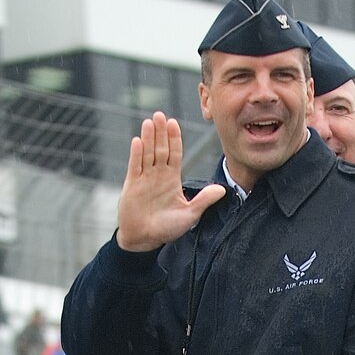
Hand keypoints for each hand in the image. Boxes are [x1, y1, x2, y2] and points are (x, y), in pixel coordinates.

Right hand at [115, 114, 225, 252]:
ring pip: (147, 153)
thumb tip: (222, 190)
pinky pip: (134, 166)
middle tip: (161, 115)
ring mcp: (144, 178)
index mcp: (172, 179)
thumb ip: (204, 200)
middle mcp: (157, 175)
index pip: (174, 153)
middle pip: (160, 149)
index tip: (174, 123)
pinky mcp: (131, 185)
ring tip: (150, 121)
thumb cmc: (167, 228)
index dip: (174, 139)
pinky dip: (136, 154)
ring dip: (148, 138)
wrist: (145, 239)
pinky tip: (137, 141)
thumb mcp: (190, 214)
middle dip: (161, 132)